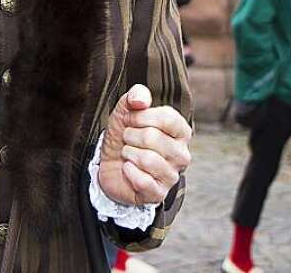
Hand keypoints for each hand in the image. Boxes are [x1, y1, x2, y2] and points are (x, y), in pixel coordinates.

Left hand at [97, 84, 191, 205]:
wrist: (109, 164)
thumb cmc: (124, 135)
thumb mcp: (126, 111)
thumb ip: (136, 96)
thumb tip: (141, 100)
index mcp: (180, 132)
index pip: (168, 118)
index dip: (141, 116)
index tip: (130, 120)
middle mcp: (182, 154)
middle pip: (152, 137)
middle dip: (130, 135)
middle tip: (127, 139)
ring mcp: (172, 175)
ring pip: (147, 159)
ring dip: (128, 153)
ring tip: (128, 154)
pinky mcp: (159, 194)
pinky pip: (142, 180)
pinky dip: (128, 172)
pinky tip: (128, 170)